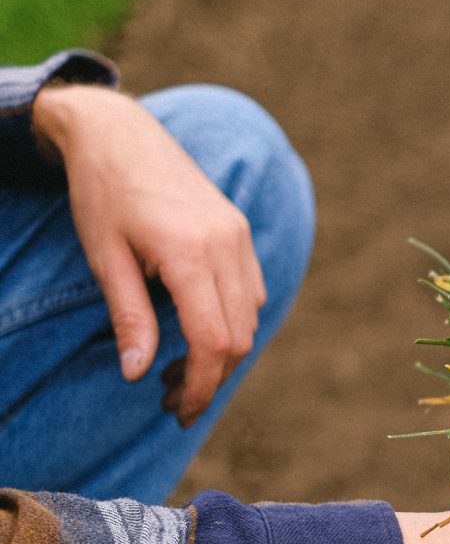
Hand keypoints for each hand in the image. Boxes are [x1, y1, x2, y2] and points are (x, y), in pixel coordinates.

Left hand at [32, 84, 265, 426]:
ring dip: (221, 354)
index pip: (212, 340)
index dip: (199, 385)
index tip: (177, 410)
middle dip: (209, 378)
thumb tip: (137, 374)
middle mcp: (227, 245)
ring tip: (176, 370)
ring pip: (250, 319)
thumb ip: (129, 317)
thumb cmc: (103, 193)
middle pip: (239, 337)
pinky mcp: (240, 234)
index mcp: (190, 252)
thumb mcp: (105, 257)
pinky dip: (232, 324)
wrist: (122, 133)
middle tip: (171, 401)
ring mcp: (240, 237)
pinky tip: (197, 330)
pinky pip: (252, 293)